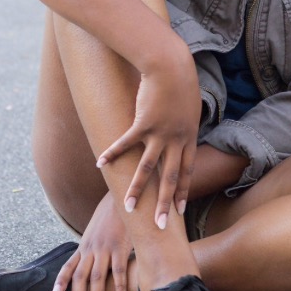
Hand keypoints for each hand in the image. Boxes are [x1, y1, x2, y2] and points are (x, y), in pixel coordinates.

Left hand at [52, 193, 132, 290]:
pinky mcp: (120, 246)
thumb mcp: (99, 229)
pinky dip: (117, 288)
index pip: (69, 265)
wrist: (122, 195)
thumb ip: (96, 244)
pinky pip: (118, 272)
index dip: (61, 281)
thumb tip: (97, 257)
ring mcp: (104, 248)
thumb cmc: (113, 213)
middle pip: (80, 278)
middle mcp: (91, 248)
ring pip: (96, 279)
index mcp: (85, 245)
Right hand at [96, 41, 201, 229]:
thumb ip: (184, 119)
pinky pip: (126, 143)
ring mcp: (160, 133)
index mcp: (189, 136)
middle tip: (162, 226)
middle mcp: (176, 140)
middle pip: (171, 177)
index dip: (184, 191)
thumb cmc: (180, 79)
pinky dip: (113, 153)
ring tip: (129, 208)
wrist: (172, 65)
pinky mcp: (143, 123)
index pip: (187, 171)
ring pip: (148, 168)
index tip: (182, 210)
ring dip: (138, 189)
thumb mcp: (188, 104)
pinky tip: (101, 164)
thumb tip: (179, 125)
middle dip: (166, 203)